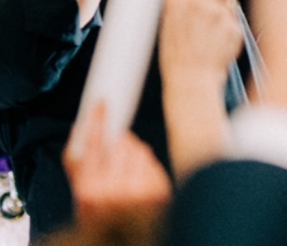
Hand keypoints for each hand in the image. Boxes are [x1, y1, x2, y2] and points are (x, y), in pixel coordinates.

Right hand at [65, 101, 171, 226]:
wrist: (126, 240)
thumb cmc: (102, 215)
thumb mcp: (81, 194)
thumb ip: (78, 165)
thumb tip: (77, 130)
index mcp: (89, 191)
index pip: (93, 145)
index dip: (97, 121)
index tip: (101, 104)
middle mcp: (114, 191)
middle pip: (121, 143)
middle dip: (120, 143)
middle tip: (117, 155)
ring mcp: (140, 191)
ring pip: (140, 149)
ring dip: (134, 154)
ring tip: (127, 175)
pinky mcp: (159, 191)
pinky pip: (153, 163)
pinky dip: (147, 167)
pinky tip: (140, 182)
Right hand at [159, 0, 242, 89]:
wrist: (192, 81)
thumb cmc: (177, 58)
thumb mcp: (169, 28)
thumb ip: (184, 8)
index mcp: (174, 5)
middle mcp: (197, 5)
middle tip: (212, 12)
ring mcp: (217, 15)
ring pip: (230, 4)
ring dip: (225, 13)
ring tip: (213, 35)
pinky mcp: (233, 26)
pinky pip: (236, 21)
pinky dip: (230, 29)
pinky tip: (219, 44)